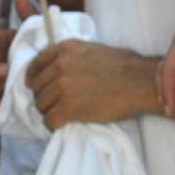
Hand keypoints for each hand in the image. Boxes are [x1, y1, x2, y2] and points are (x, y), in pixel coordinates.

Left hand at [25, 40, 156, 130]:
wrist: (141, 82)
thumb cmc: (125, 66)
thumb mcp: (94, 49)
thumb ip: (74, 56)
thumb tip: (60, 67)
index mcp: (66, 49)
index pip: (36, 63)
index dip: (33, 77)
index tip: (34, 85)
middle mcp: (60, 65)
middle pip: (37, 87)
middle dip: (44, 96)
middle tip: (56, 104)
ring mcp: (62, 87)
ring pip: (41, 105)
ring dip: (49, 112)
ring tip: (62, 115)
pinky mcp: (68, 108)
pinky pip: (49, 121)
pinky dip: (54, 125)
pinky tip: (63, 124)